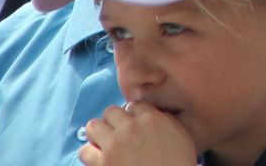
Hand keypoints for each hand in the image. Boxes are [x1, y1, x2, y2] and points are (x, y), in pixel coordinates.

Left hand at [79, 102, 195, 165]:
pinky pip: (84, 151)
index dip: (133, 116)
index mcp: (150, 119)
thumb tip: (153, 114)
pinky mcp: (101, 164)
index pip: (133, 105)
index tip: (134, 125)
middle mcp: (129, 128)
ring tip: (105, 144)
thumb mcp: (181, 135)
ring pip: (93, 126)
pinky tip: (98, 159)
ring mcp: (113, 145)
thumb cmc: (178, 163)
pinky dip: (90, 154)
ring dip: (98, 134)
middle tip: (118, 133)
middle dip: (114, 121)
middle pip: (111, 112)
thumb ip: (165, 120)